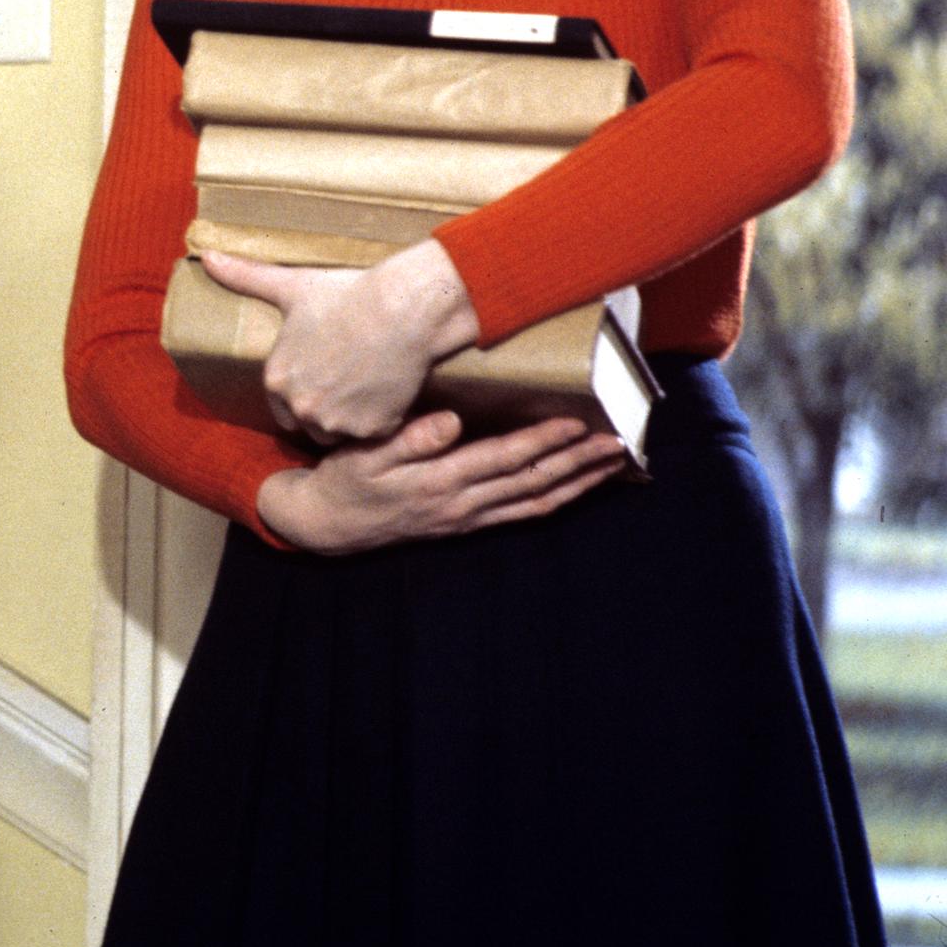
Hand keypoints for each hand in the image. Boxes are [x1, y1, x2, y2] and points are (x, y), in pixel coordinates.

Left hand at [201, 244, 479, 443]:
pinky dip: (380, 421)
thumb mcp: (292, 286)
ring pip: (337, 434)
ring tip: (365, 388)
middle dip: (321, 410)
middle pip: (307, 423)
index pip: (280, 406)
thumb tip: (206, 255)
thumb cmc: (348, 295)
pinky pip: (372, 436)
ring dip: (348, 420)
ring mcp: (336, 423)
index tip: (321, 374)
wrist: (403, 309)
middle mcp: (300, 407)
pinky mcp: (371, 431)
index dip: (300, 393)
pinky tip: (387, 392)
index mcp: (277, 379)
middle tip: (346, 381)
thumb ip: (245, 277)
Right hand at [258, 409, 630, 552]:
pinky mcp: (466, 525)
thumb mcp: (364, 454)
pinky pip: (522, 515)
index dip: (543, 441)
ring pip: (536, 501)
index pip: (505, 458)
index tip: (577, 423)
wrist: (330, 524)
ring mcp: (468, 518)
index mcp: (441, 480)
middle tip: (617, 443)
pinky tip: (574, 489)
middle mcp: (463, 503)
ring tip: (612, 464)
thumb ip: (409, 438)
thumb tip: (453, 421)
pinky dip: (555, 501)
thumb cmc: (345, 479)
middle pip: (533, 482)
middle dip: (577, 463)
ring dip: (577, 484)